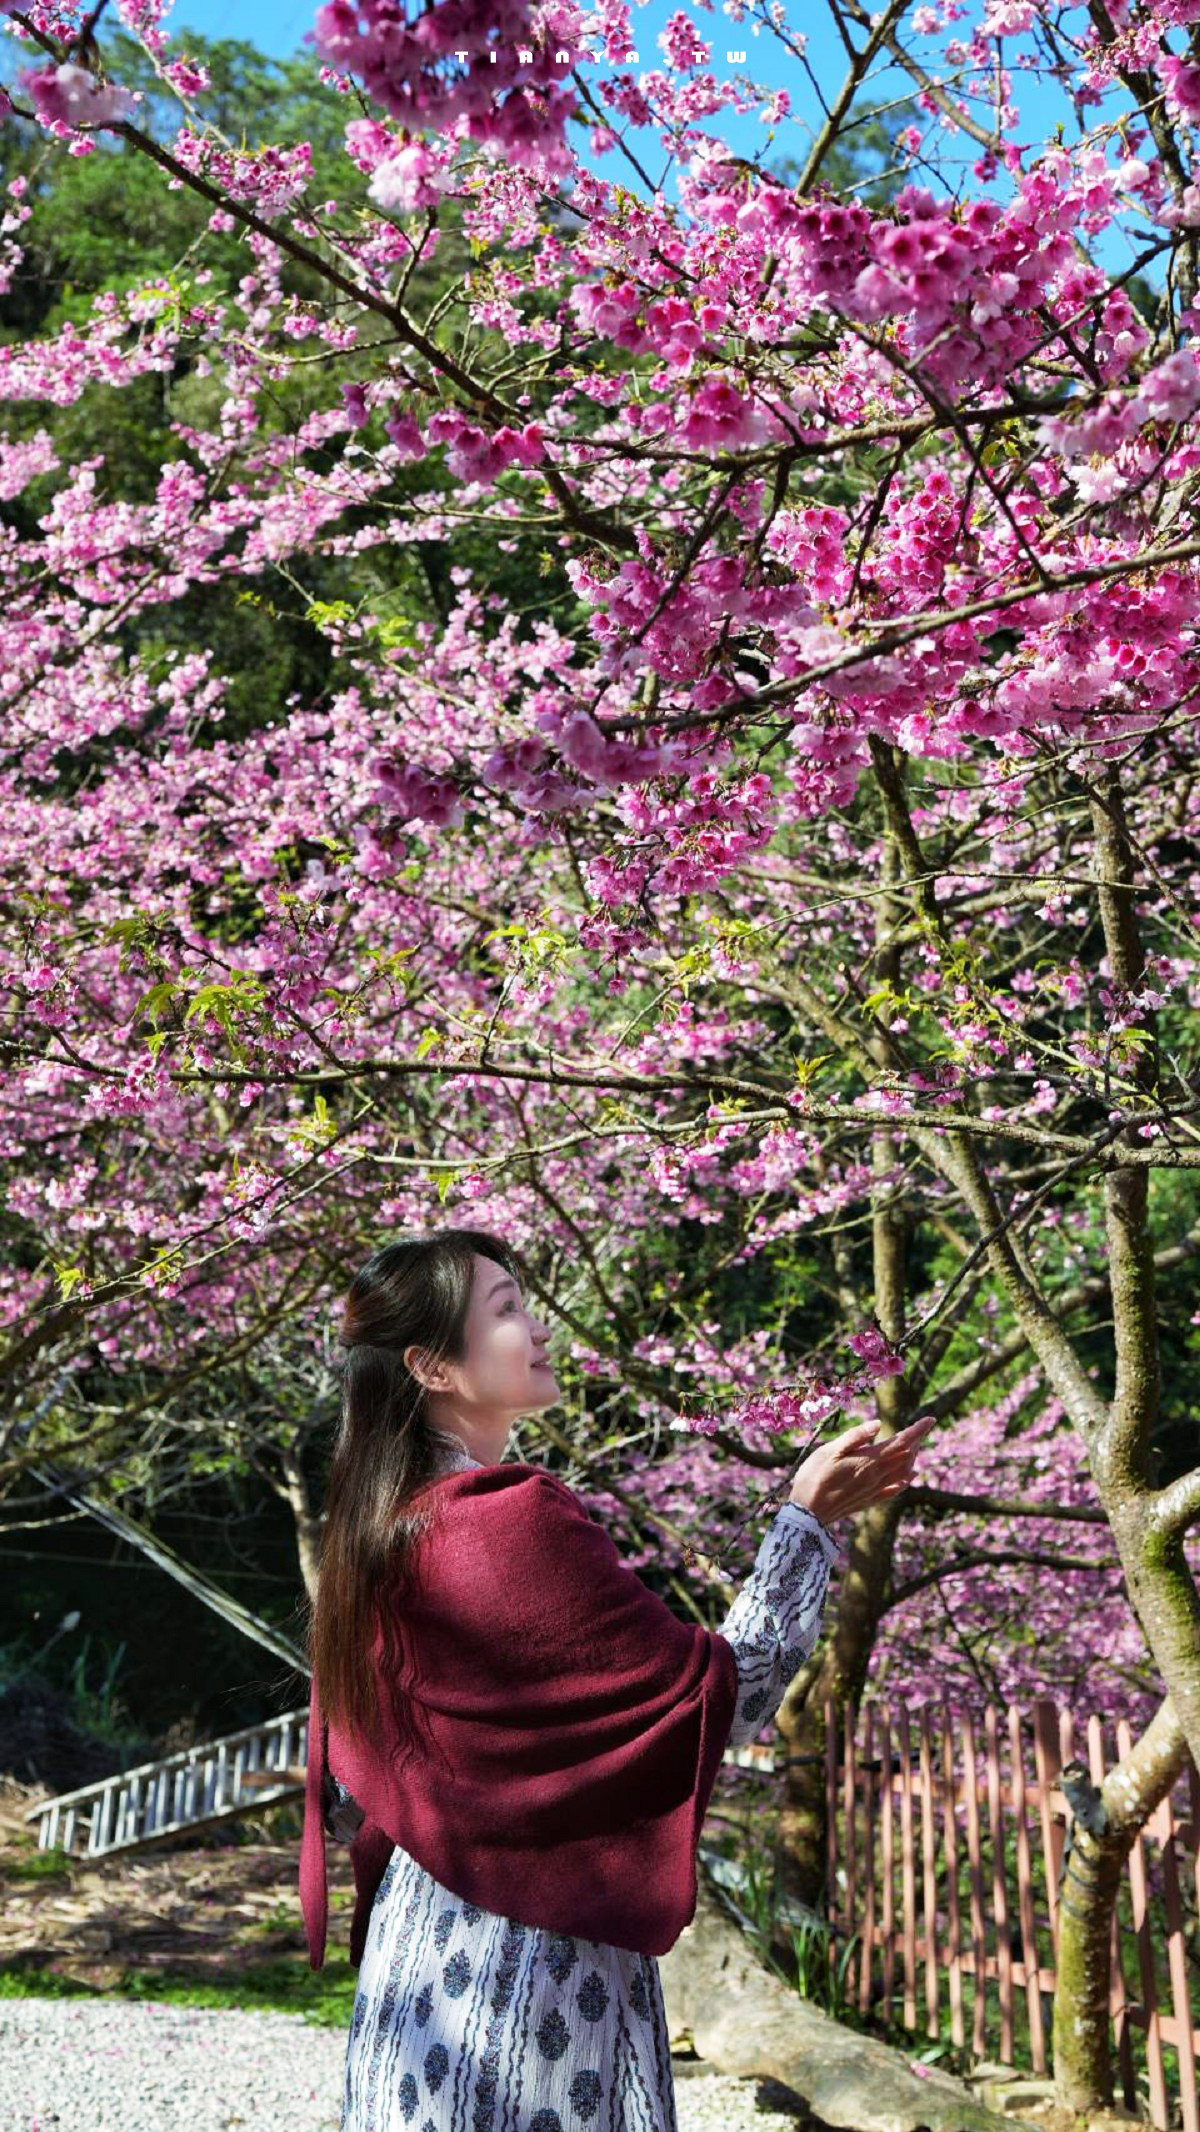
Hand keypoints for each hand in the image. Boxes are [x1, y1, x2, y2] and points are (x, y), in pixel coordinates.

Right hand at [789, 1412, 936, 1525]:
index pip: (900, 1442)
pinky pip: (894, 1489)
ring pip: (902, 1472)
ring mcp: (874, 1490)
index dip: (917, 1430)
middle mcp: (876, 1477)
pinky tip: (910, 1476)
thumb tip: (879, 1424)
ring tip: (916, 1446)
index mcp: (868, 1461)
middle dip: (917, 1440)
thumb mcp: (829, 1451)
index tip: (931, 1419)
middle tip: (922, 1428)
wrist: (808, 1513)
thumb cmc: (813, 1477)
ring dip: (912, 1458)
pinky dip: (906, 1480)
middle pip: (905, 1456)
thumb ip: (855, 1437)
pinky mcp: (868, 1501)